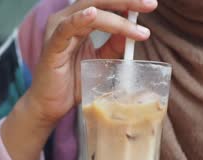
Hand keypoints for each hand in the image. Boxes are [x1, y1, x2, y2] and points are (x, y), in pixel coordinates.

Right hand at [25, 0, 157, 126]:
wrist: (51, 105)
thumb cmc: (73, 82)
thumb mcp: (100, 61)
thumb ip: (113, 46)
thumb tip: (133, 32)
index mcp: (79, 20)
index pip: (105, 3)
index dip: (127, 1)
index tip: (150, 4)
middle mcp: (67, 19)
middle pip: (99, 1)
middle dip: (127, 1)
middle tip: (150, 5)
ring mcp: (58, 30)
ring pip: (90, 12)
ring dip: (116, 17)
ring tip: (137, 25)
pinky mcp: (52, 45)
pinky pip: (67, 27)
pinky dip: (80, 19)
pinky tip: (93, 14)